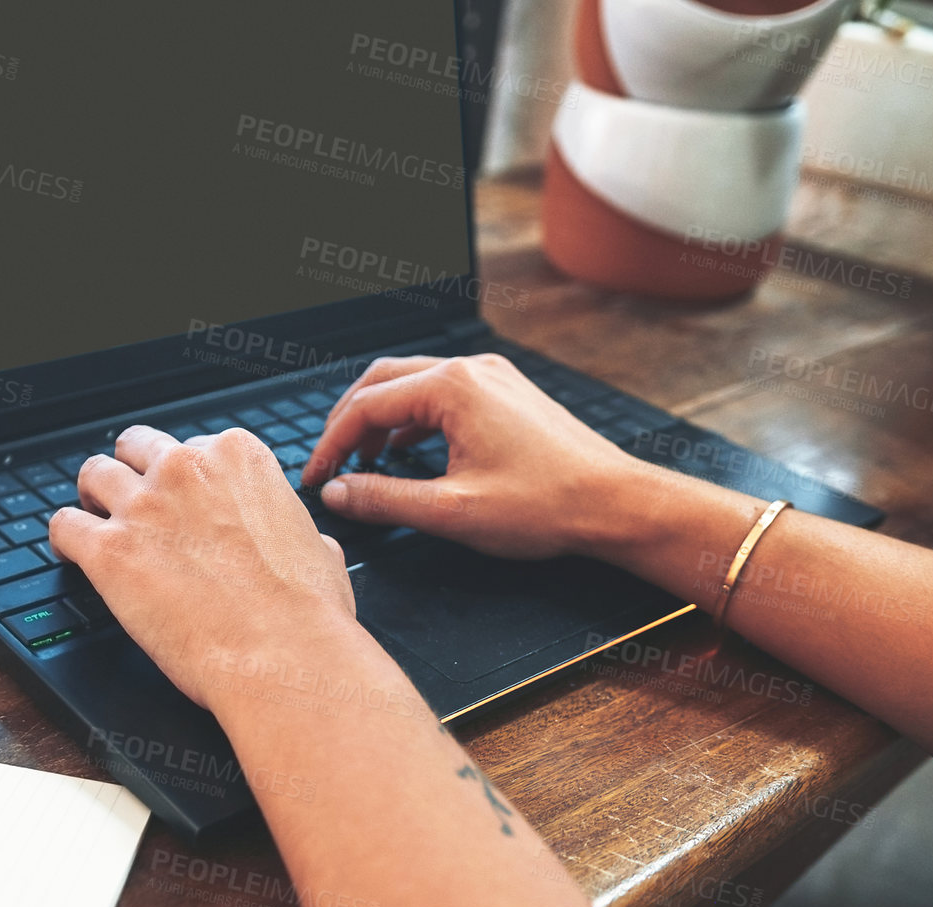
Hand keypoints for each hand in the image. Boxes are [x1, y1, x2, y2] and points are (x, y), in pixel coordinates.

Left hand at [49, 426, 362, 710]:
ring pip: (93, 475)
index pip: (194, 448)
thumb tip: (307, 546)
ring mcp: (144, 507)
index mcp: (238, 458)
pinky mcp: (109, 551)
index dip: (185, 478)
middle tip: (131, 500)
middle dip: (133, 471)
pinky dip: (63, 539)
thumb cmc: (307, 613)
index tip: (182, 500)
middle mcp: (186, 470)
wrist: (283, 654)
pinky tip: (69, 553)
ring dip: (92, 496)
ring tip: (93, 519)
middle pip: (137, 447)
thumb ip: (297, 534)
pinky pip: (63, 526)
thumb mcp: (321, 551)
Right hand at [301, 354, 647, 558]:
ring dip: (380, 419)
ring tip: (362, 462)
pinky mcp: (507, 393)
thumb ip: (384, 499)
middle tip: (329, 464)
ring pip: (413, 384)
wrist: (617, 504)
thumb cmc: (547, 506)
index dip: (330, 444)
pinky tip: (406, 451)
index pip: (366, 405)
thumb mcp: (452, 511)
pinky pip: (443, 394)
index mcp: (452, 388)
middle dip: (348, 422)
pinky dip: (413, 419)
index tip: (315, 479)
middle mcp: (471, 370)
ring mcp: (493, 377)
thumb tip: (338, 493)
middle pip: (383, 381)